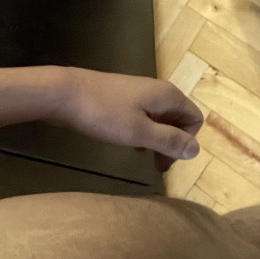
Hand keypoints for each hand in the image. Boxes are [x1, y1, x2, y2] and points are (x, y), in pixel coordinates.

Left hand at [52, 68, 203, 171]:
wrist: (64, 94)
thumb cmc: (103, 114)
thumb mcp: (138, 132)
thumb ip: (168, 140)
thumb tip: (195, 150)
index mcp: (168, 95)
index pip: (194, 119)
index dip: (186, 142)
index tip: (166, 161)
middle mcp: (158, 91)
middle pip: (178, 119)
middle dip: (172, 143)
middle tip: (157, 167)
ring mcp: (139, 93)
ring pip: (160, 119)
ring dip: (157, 140)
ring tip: (144, 158)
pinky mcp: (122, 99)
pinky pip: (143, 117)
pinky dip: (142, 132)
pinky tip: (129, 143)